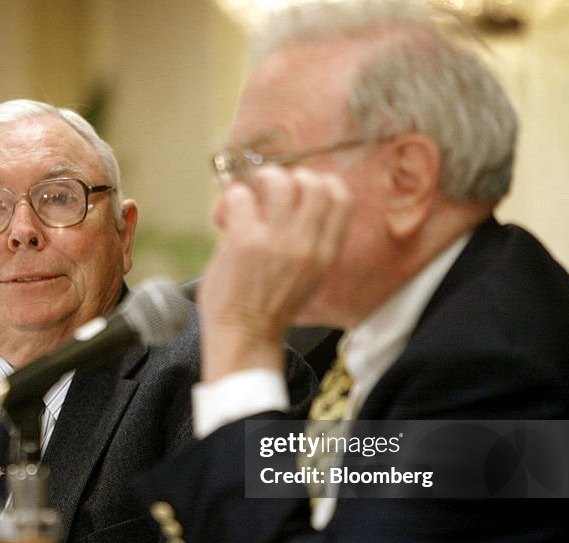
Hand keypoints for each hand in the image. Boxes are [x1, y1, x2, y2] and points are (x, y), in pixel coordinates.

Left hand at [200, 165, 351, 380]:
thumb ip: (304, 242)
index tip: (300, 190)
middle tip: (270, 191)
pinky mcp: (246, 241)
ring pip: (281, 181)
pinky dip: (232, 200)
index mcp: (326, 253)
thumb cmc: (268, 310)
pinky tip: (227, 217)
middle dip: (291, 177)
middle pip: (314, 183)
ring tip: (249, 196)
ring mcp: (277, 242)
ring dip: (261, 180)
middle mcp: (307, 244)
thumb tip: (282, 204)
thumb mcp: (306, 276)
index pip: (342, 197)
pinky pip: (241, 197)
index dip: (320, 182)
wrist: (244, 338)